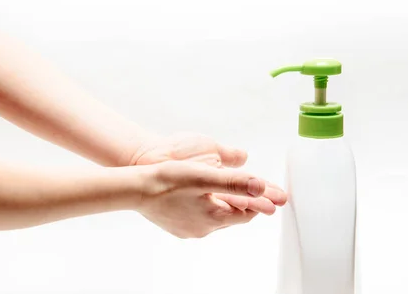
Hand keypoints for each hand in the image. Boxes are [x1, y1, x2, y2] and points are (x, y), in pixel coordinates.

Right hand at [130, 132, 286, 214]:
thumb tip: (261, 187)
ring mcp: (189, 230)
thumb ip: (235, 182)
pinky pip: (200, 218)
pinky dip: (207, 207)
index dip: (259, 201)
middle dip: (244, 202)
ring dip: (225, 204)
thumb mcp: (205, 176)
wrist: (136, 189)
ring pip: (216, 217)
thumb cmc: (168, 179)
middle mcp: (203, 229)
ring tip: (228, 190)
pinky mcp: (178, 227)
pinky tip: (203, 197)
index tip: (272, 194)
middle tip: (255, 190)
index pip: (247, 213)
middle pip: (233, 216)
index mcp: (214, 217)